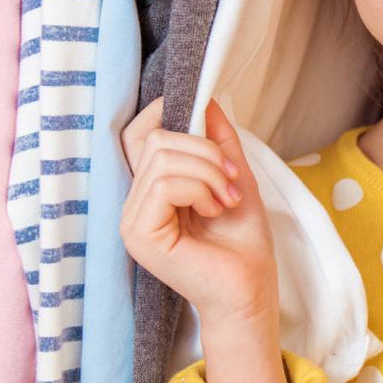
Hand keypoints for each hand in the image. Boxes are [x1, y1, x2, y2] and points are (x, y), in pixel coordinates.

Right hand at [119, 98, 279, 325]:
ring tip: (227, 199)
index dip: (166, 113)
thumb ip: (218, 138)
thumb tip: (205, 97)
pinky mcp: (138, 234)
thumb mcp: (235, 173)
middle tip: (232, 181)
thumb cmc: (244, 238)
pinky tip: (214, 211)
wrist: (251, 285)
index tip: (204, 121)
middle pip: (158, 138)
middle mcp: (136, 201)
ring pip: (163, 158)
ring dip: (209, 172)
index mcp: (153, 186)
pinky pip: (164, 184)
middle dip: (206, 151)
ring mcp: (132, 219)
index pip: (140, 132)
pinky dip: (200, 189)